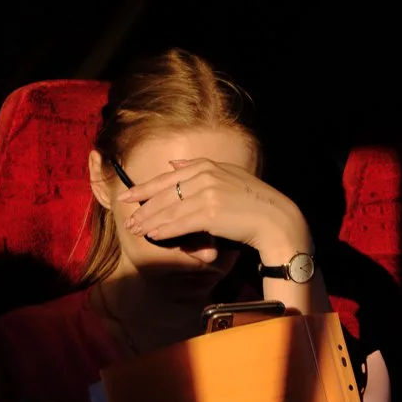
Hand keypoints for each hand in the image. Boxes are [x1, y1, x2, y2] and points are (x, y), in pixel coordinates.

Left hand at [119, 158, 311, 264]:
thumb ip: (198, 169)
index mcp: (207, 165)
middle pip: (164, 193)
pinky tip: (152, 235)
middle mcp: (205, 176)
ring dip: (149, 221)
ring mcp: (207, 194)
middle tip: (128, 219)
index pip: (167, 177)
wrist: (274, 218)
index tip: (127, 196)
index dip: (144, 188)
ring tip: (136, 230)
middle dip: (143, 208)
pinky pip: (179, 223)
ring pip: (169, 209)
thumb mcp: (227, 175)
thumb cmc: (252, 201)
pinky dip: (163, 230)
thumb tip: (173, 166)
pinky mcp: (210, 213)